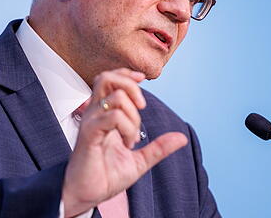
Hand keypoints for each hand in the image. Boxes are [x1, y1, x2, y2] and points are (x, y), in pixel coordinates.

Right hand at [61, 68, 188, 216]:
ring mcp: (91, 122)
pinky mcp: (89, 134)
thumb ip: (159, 147)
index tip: (143, 80)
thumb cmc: (106, 176)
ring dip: (132, 114)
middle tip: (142, 108)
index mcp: (104, 115)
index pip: (110, 79)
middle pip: (107, 78)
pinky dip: (126, 127)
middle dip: (131, 86)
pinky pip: (112, 117)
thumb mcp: (139, 161)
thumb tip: (182, 138)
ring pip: (115, 96)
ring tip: (131, 136)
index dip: (127, 74)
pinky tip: (125, 144)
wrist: (87, 196)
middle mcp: (95, 114)